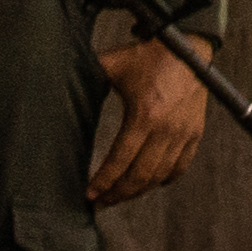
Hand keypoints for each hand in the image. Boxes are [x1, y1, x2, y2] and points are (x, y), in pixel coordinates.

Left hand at [91, 38, 214, 205]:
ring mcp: (184, 134)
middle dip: (118, 194)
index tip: (90, 194)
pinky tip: (150, 184)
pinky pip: (181, 167)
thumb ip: (87, 75)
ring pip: (160, 176)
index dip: (104, 181)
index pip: (120, 161)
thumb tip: (56, 81)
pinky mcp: (195, 133)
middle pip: (140, 176)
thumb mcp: (113, 64)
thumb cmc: (148, 55)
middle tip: (101, 202)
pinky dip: (164, 180)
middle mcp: (166, 130)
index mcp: (144, 115)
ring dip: (139, 191)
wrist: (189, 48)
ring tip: (119, 196)